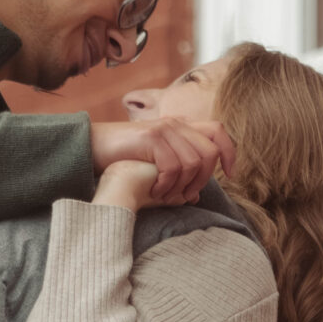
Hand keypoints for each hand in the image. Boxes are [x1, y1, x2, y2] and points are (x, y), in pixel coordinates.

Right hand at [88, 116, 234, 204]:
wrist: (92, 146)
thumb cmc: (123, 158)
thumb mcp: (155, 163)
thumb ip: (177, 174)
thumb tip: (195, 196)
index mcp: (181, 127)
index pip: (219, 132)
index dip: (230, 153)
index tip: (230, 175)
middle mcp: (176, 124)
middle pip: (210, 151)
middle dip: (205, 180)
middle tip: (187, 195)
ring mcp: (164, 129)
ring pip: (193, 162)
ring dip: (183, 186)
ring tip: (167, 196)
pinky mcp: (151, 138)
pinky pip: (173, 167)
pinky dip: (167, 184)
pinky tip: (154, 191)